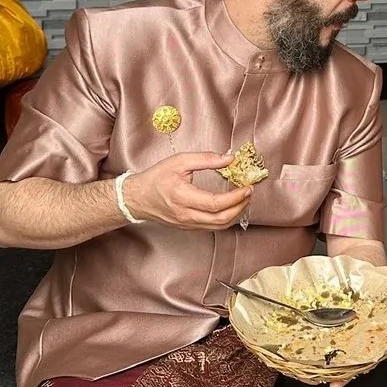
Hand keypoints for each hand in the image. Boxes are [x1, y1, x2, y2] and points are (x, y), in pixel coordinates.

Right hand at [121, 151, 252, 231]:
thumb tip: (228, 159)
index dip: (235, 197)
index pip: (215, 203)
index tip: (247, 187)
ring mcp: (187, 224)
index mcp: (183, 197)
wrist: (137, 197)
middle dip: (240, 207)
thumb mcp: (179, 161)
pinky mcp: (187, 227)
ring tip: (243, 200)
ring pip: (218, 226)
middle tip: (249, 193)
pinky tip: (231, 208)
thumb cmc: (156, 178)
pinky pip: (211, 227)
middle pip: (220, 219)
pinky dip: (225, 219)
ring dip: (235, 215)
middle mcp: (186, 215)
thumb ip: (205, 159)